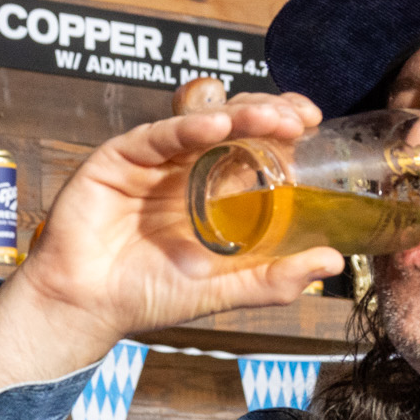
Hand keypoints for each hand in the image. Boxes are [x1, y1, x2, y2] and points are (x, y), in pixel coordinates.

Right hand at [13, 92, 340, 356]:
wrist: (85, 307)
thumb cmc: (148, 297)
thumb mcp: (223, 290)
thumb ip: (273, 279)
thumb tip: (334, 262)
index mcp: (214, 192)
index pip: (258, 144)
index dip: (285, 127)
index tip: (314, 125)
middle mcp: (188, 168)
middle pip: (236, 122)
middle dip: (270, 113)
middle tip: (298, 119)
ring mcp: (155, 159)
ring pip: (202, 117)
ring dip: (240, 112)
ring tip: (270, 120)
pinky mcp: (119, 157)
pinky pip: (159, 132)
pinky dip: (188, 124)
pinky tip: (215, 126)